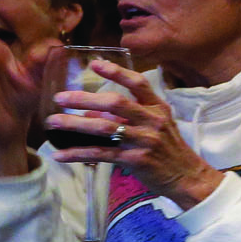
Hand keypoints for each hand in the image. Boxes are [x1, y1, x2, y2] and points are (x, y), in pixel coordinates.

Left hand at [46, 61, 224, 209]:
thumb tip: (92, 113)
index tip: (94, 64)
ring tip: (52, 122)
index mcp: (158, 108)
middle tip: (60, 97)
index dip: (116, 72)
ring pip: (104, 128)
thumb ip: (128, 116)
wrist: (188, 177)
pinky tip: (60, 154)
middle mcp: (152, 121)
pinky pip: (101, 154)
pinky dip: (78, 154)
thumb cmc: (170, 150)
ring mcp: (144, 140)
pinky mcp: (135, 160)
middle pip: (115, 103)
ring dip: (74, 124)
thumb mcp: (156, 126)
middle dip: (84, 99)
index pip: (137, 83)